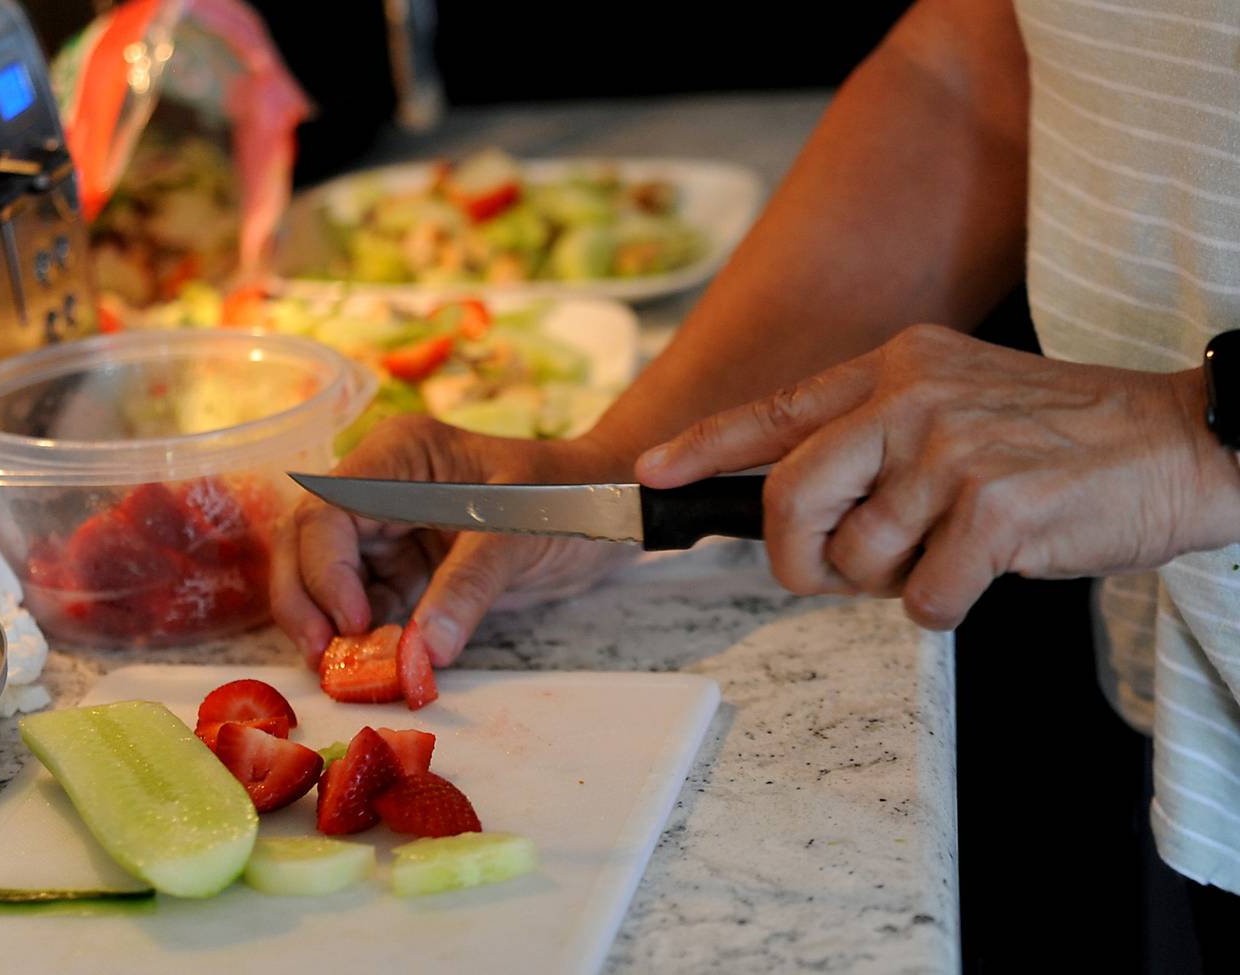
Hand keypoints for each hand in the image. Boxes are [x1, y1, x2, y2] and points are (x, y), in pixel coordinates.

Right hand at [271, 415, 634, 667]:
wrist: (609, 510)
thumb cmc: (569, 498)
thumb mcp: (519, 535)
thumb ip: (469, 586)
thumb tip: (421, 650)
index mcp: (398, 455)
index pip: (327, 508)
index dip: (326, 569)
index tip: (353, 622)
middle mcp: (380, 486)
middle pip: (308, 541)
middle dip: (305, 601)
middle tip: (322, 660)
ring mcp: (388, 526)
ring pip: (326, 578)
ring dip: (327, 625)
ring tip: (343, 673)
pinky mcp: (404, 565)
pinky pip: (363, 603)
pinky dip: (360, 637)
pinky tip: (374, 666)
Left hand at [637, 325, 1239, 629]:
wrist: (1181, 442)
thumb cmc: (1063, 438)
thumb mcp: (958, 403)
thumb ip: (877, 442)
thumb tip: (800, 512)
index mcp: (894, 367)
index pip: (777, 410)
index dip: (702, 447)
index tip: (651, 474)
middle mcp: (911, 398)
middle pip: (790, 498)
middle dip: (796, 559)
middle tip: (833, 575)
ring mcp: (952, 450)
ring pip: (858, 559)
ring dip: (892, 583)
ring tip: (947, 551)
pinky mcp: (995, 508)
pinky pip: (922, 599)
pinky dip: (944, 607)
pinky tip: (988, 571)